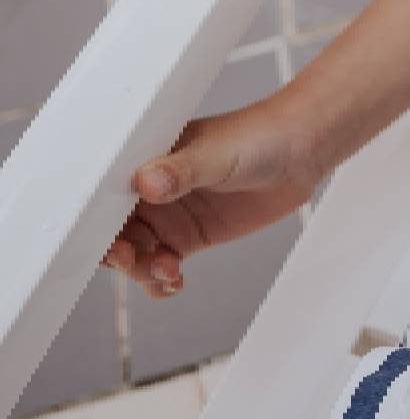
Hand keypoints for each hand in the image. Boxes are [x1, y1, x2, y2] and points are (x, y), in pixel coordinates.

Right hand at [100, 100, 327, 299]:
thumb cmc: (258, 136)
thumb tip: (147, 182)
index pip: (107, 195)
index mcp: (147, 160)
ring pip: (137, 254)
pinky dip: (160, 280)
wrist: (302, 150)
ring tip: (168, 270)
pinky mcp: (191, 236)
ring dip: (142, 269)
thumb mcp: (217, 153)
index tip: (109, 239)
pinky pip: (162, 265)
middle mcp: (152, 191)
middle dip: (118, 252)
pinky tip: (173, 282)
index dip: (99, 221)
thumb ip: (181, 170)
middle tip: (133, 260)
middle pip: (116, 231)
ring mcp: (170, 215)